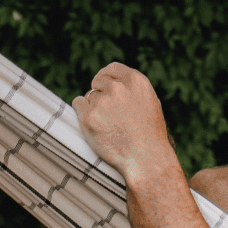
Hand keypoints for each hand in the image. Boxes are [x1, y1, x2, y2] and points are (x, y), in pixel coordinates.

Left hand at [73, 62, 178, 179]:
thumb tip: (113, 81)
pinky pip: (78, 104)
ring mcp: (102, 102)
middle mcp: (118, 88)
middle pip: (98, 82)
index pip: (112, 69)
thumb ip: (131, 89)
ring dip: (93, 107)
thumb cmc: (149, 134)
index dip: (106, 77)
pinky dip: (82, 112)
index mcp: (135, 81)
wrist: (145, 158)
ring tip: (109, 125)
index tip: (102, 85)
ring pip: (89, 97)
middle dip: (100, 93)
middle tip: (107, 112)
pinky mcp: (88, 117)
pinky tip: (94, 124)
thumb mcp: (149, 103)